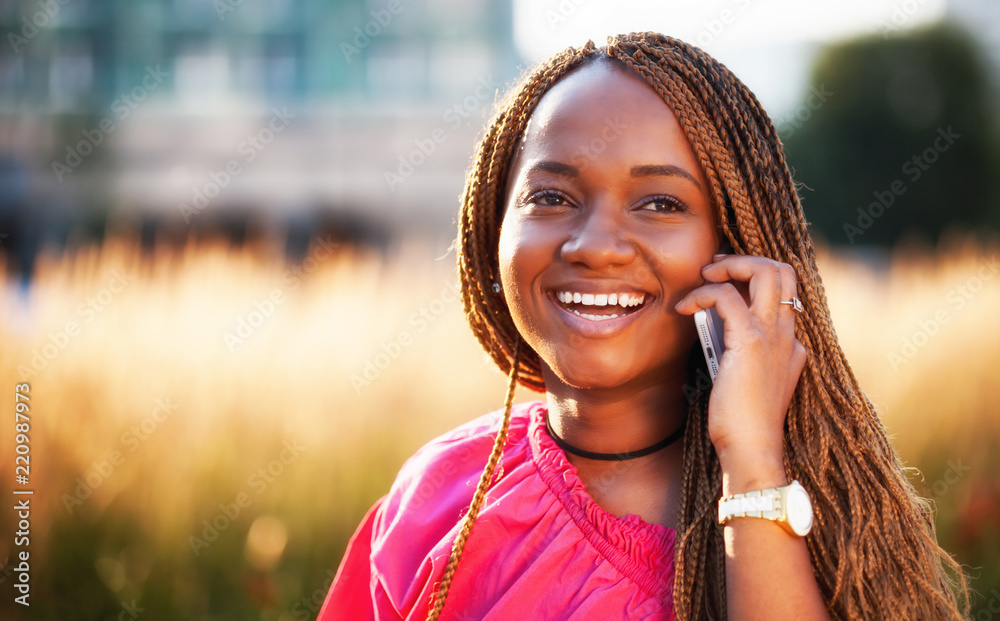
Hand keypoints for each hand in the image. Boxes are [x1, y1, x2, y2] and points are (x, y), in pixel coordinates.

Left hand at [674, 254, 807, 462]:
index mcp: (790, 344)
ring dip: (729, 265)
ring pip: (765, 271)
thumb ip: (740, 354)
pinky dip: (702, 293)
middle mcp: (787, 334)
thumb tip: (715, 331)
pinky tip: (684, 307)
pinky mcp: (749, 341)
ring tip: (703, 276)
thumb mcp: (746, 381)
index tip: (724, 280)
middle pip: (782, 271)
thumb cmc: (742, 423)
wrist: (752, 449)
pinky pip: (726, 296)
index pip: (784, 292)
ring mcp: (772, 335)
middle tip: (714, 268)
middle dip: (746, 260)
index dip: (753, 278)